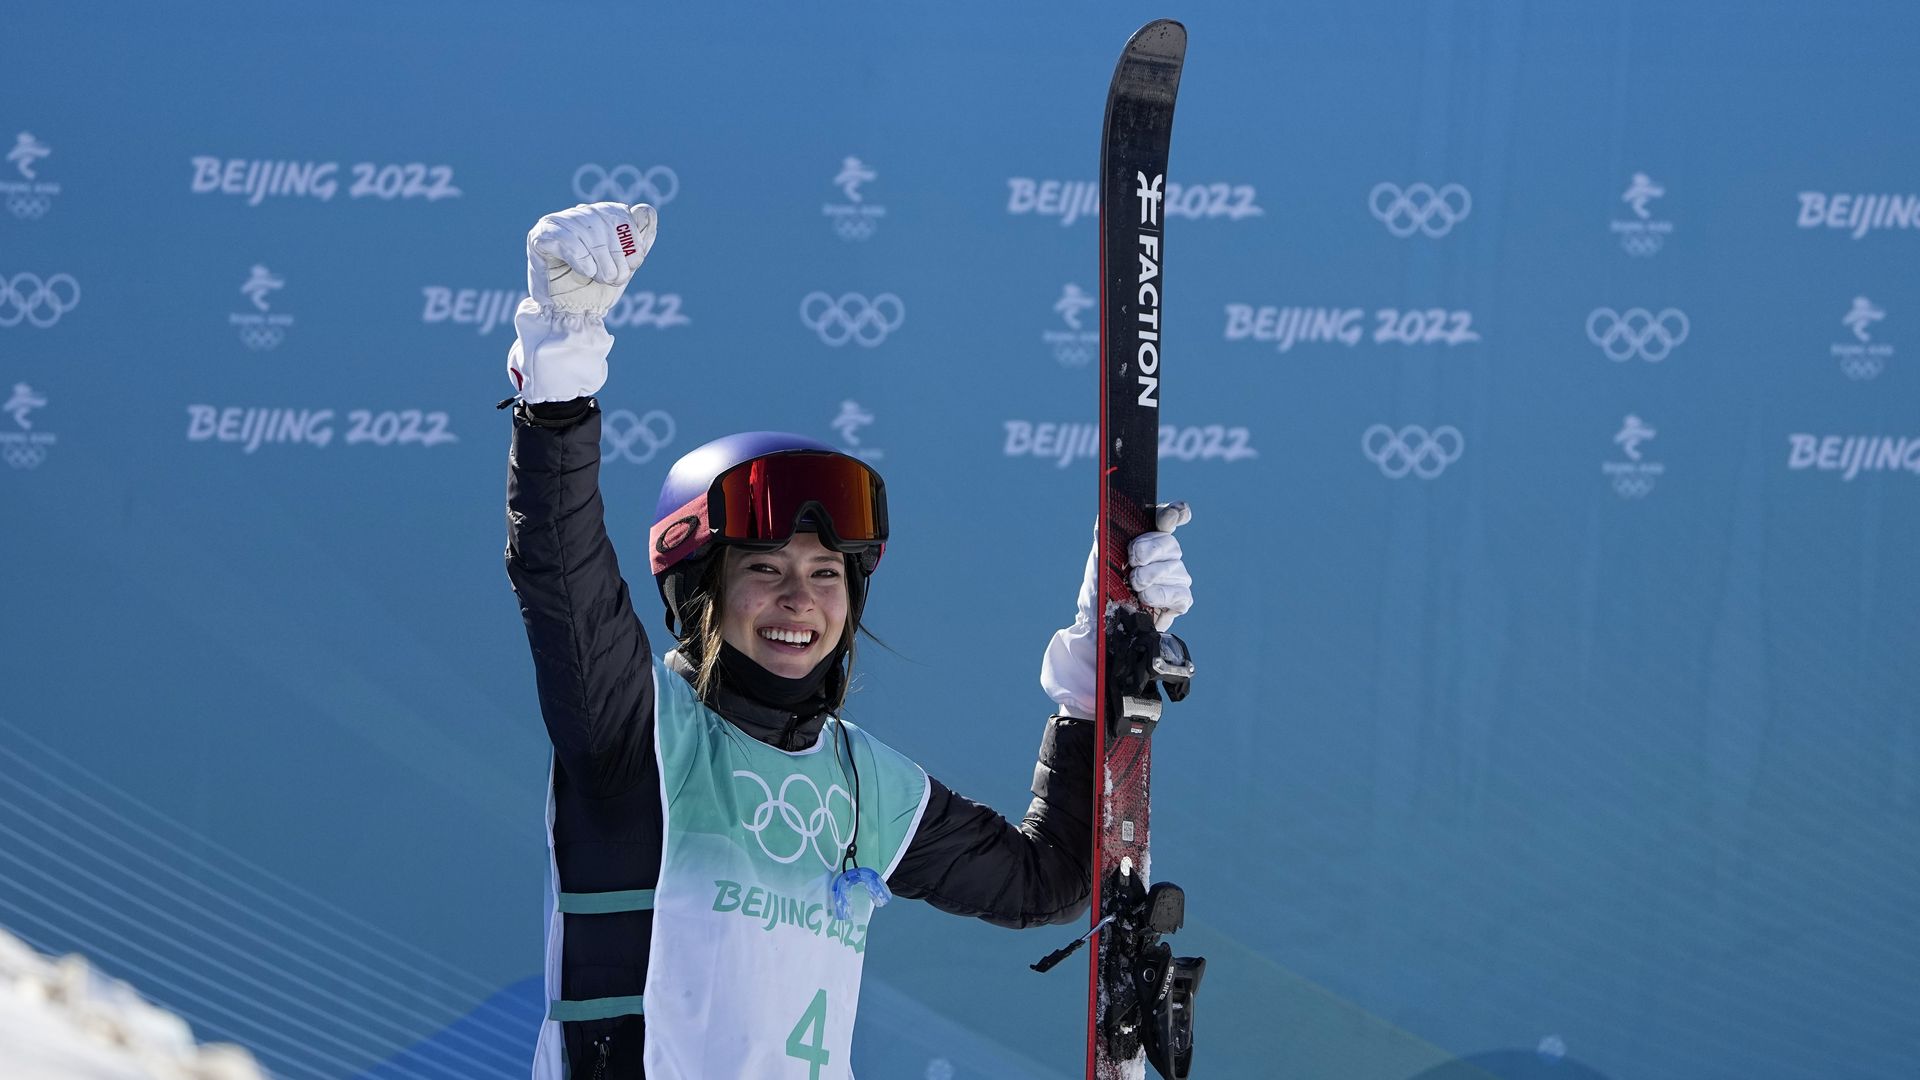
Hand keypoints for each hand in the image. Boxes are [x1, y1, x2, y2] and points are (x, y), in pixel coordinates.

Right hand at [507, 202, 658, 402]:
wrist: (572, 315)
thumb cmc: (598, 289)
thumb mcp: (626, 265)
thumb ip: (640, 238)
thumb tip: (646, 209)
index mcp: (600, 216)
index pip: (619, 213)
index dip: (630, 239)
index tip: (633, 264)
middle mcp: (578, 215)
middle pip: (602, 221)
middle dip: (615, 254)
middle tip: (616, 278)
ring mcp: (557, 223)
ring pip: (585, 229)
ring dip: (599, 259)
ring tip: (601, 278)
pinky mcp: (539, 237)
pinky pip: (563, 238)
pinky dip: (579, 256)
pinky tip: (586, 271)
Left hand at [1040, 502, 1193, 718]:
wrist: (1097, 622)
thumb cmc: (1100, 586)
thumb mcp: (1099, 556)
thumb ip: (1105, 531)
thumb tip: (1107, 511)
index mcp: (1150, 539)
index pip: (1170, 518)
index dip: (1174, 514)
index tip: (1170, 516)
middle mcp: (1166, 557)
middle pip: (1171, 544)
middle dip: (1150, 549)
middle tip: (1133, 560)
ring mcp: (1176, 579)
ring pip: (1175, 569)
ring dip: (1151, 576)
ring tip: (1134, 585)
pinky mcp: (1180, 601)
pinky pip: (1179, 594)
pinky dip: (1161, 595)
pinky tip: (1146, 599)